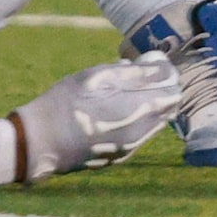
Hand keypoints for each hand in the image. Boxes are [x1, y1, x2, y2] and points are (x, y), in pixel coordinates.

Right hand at [11, 53, 179, 181]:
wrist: (43, 142)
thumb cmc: (67, 102)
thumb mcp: (97, 77)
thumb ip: (133, 73)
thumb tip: (161, 65)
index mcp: (136, 111)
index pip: (173, 93)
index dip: (166, 73)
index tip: (150, 60)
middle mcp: (140, 133)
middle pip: (168, 109)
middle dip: (160, 87)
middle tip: (138, 70)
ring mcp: (130, 148)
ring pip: (155, 122)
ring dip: (148, 102)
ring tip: (121, 86)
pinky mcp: (120, 156)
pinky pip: (141, 133)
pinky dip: (137, 116)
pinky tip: (112, 105)